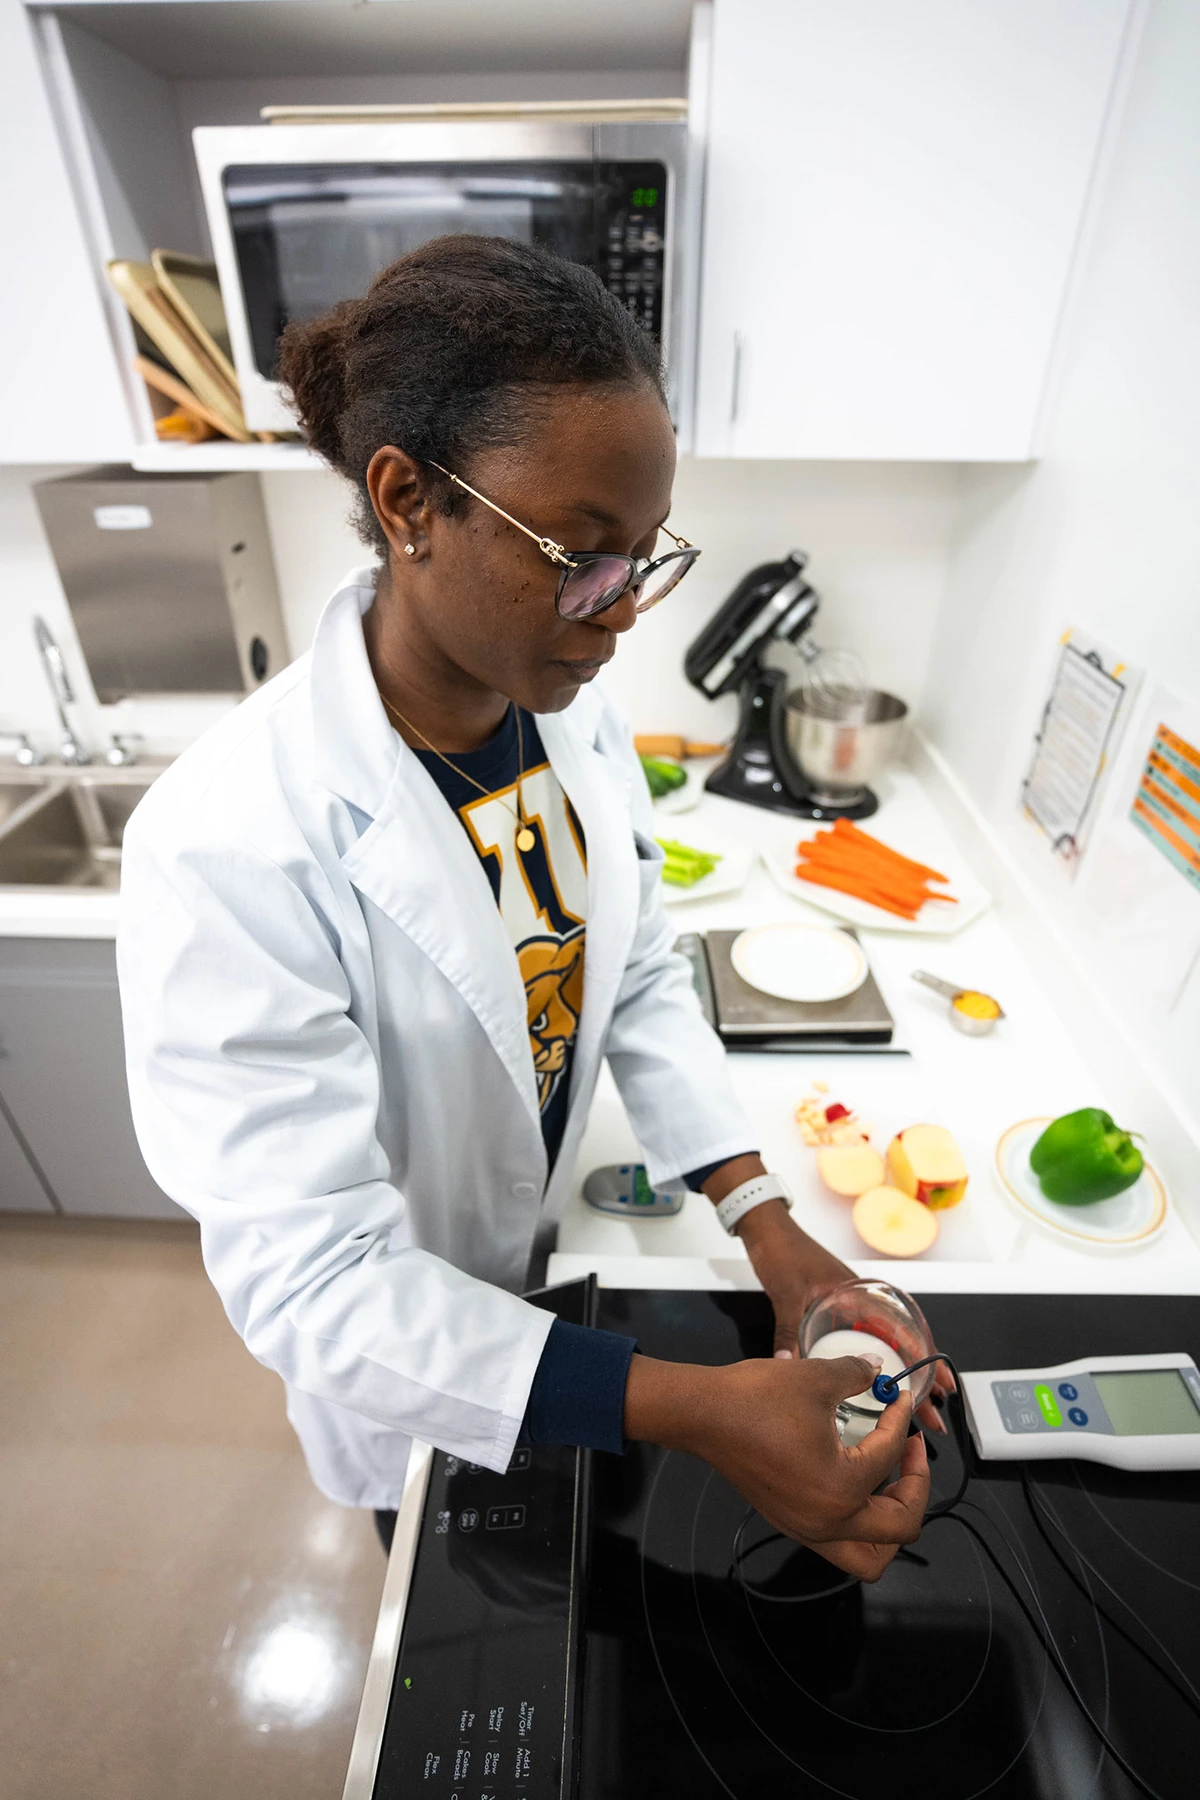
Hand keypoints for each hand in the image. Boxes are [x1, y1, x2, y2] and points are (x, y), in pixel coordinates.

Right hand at [624, 1350, 929, 1580]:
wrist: (703, 1414)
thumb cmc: (758, 1398)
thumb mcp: (817, 1378)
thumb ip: (858, 1376)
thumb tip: (878, 1371)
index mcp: (843, 1489)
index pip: (890, 1457)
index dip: (901, 1419)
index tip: (900, 1396)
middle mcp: (829, 1522)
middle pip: (899, 1529)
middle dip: (917, 1487)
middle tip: (911, 1449)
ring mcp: (806, 1528)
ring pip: (869, 1555)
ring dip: (890, 1522)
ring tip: (891, 1480)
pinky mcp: (790, 1523)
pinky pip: (840, 1542)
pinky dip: (860, 1521)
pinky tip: (855, 1479)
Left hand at [736, 1199, 954, 1436]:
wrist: (767, 1228)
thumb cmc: (781, 1250)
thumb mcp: (786, 1294)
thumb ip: (787, 1332)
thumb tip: (790, 1367)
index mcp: (857, 1290)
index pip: (902, 1327)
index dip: (924, 1357)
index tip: (939, 1382)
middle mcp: (860, 1298)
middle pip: (899, 1341)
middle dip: (919, 1374)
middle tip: (934, 1408)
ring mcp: (849, 1304)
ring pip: (885, 1343)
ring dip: (900, 1371)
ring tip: (916, 1404)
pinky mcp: (835, 1308)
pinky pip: (864, 1338)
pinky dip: (875, 1360)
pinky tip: (875, 1381)